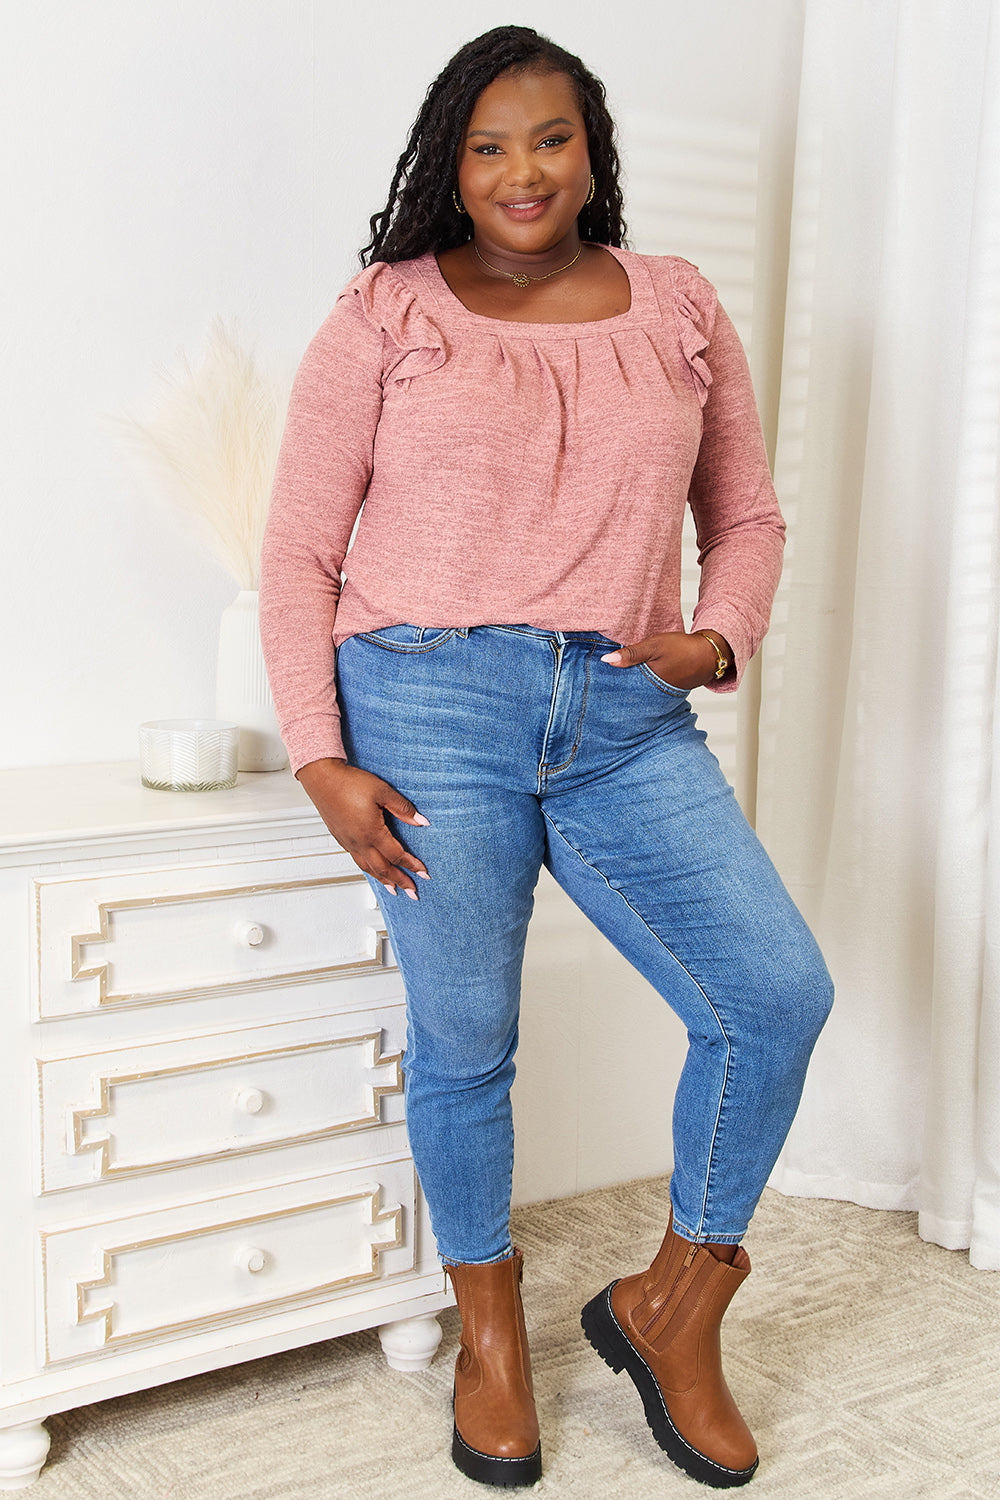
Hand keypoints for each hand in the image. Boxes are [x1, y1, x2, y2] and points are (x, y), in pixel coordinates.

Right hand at [297, 758, 429, 899]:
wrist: (322, 778)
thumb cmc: (350, 783)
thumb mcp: (383, 791)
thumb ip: (403, 809)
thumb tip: (422, 821)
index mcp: (372, 833)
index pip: (397, 855)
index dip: (412, 865)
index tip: (423, 873)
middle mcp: (359, 842)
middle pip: (383, 869)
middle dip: (400, 881)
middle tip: (412, 892)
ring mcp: (348, 842)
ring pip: (368, 868)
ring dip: (383, 880)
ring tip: (393, 889)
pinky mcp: (340, 838)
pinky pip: (357, 860)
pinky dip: (368, 869)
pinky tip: (371, 868)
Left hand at [600, 631, 729, 689]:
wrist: (709, 654)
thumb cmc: (682, 649)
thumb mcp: (654, 646)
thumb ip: (631, 654)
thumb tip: (606, 660)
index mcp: (647, 683)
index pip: (621, 689)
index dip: (608, 687)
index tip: (593, 684)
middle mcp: (652, 692)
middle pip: (627, 693)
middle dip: (614, 690)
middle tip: (596, 687)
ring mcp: (659, 692)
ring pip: (637, 691)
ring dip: (627, 687)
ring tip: (610, 684)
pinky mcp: (664, 689)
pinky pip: (646, 688)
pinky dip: (639, 685)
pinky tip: (631, 680)